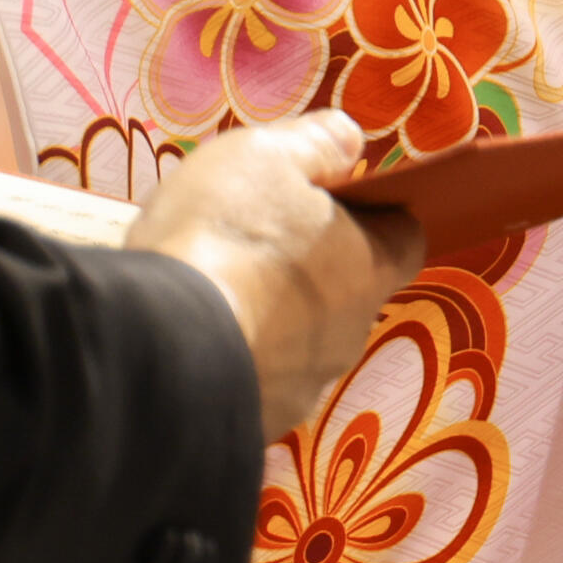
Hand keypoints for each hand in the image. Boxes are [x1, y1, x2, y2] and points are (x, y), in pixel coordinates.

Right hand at [127, 113, 422, 433]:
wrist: (157, 345)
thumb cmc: (222, 237)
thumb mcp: (264, 156)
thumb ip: (315, 142)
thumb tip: (351, 140)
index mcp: (368, 268)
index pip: (405, 239)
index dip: (377, 215)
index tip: (336, 198)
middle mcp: (349, 334)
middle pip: (349, 291)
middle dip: (313, 267)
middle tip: (256, 239)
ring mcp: (304, 386)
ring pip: (300, 341)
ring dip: (271, 316)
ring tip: (214, 289)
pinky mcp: (258, 421)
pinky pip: (255, 381)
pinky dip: (235, 357)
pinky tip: (195, 338)